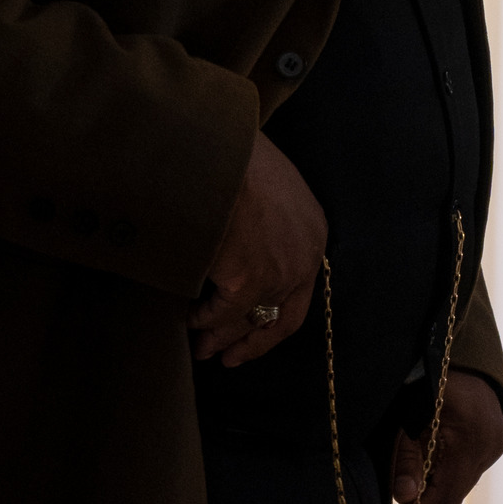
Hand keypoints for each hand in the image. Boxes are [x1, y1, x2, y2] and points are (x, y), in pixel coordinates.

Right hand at [189, 133, 327, 366]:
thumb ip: (266, 214)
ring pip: (248, 320)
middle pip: (281, 317)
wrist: (217, 147)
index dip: (275, 316)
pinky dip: (203, 320)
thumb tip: (245, 237)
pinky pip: (222, 313)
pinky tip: (189, 320)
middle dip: (251, 342)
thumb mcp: (267, 180)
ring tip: (201, 347)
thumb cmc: (233, 152)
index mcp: (314, 231)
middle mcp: (304, 258)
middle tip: (228, 356)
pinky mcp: (247, 281)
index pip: (300, 289)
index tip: (255, 330)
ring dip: (221, 337)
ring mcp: (278, 273)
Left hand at [391, 370, 502, 503]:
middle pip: (457, 492)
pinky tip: (433, 478)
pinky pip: (472, 470)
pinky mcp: (497, 442)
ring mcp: (497, 443)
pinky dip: (451, 478)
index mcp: (468, 435)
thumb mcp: (409, 421)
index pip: (446, 493)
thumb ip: (406, 461)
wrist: (461, 361)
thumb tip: (405, 499)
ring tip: (415, 498)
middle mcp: (489, 443)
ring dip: (440, 493)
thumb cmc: (429, 387)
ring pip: (465, 483)